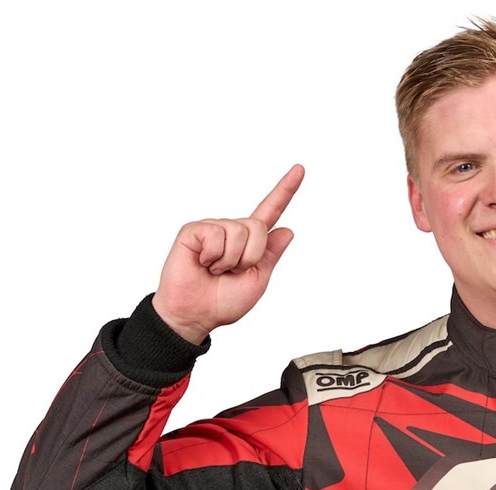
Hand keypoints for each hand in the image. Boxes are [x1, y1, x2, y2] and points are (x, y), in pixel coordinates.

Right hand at [152, 164, 304, 343]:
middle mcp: (232, 230)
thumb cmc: (222, 302)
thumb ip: (271, 255)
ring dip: (230, 260)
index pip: (270, 211)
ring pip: (238, 232)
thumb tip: (287, 230)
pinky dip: (213, 256)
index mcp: (251, 243)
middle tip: (231, 272)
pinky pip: (216, 235)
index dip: (285, 190)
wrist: (196, 315)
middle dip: (250, 257)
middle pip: (258, 227)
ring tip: (215, 270)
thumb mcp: (257, 281)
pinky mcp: (194, 230)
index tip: (300, 169)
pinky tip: (202, 263)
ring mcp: (213, 228)